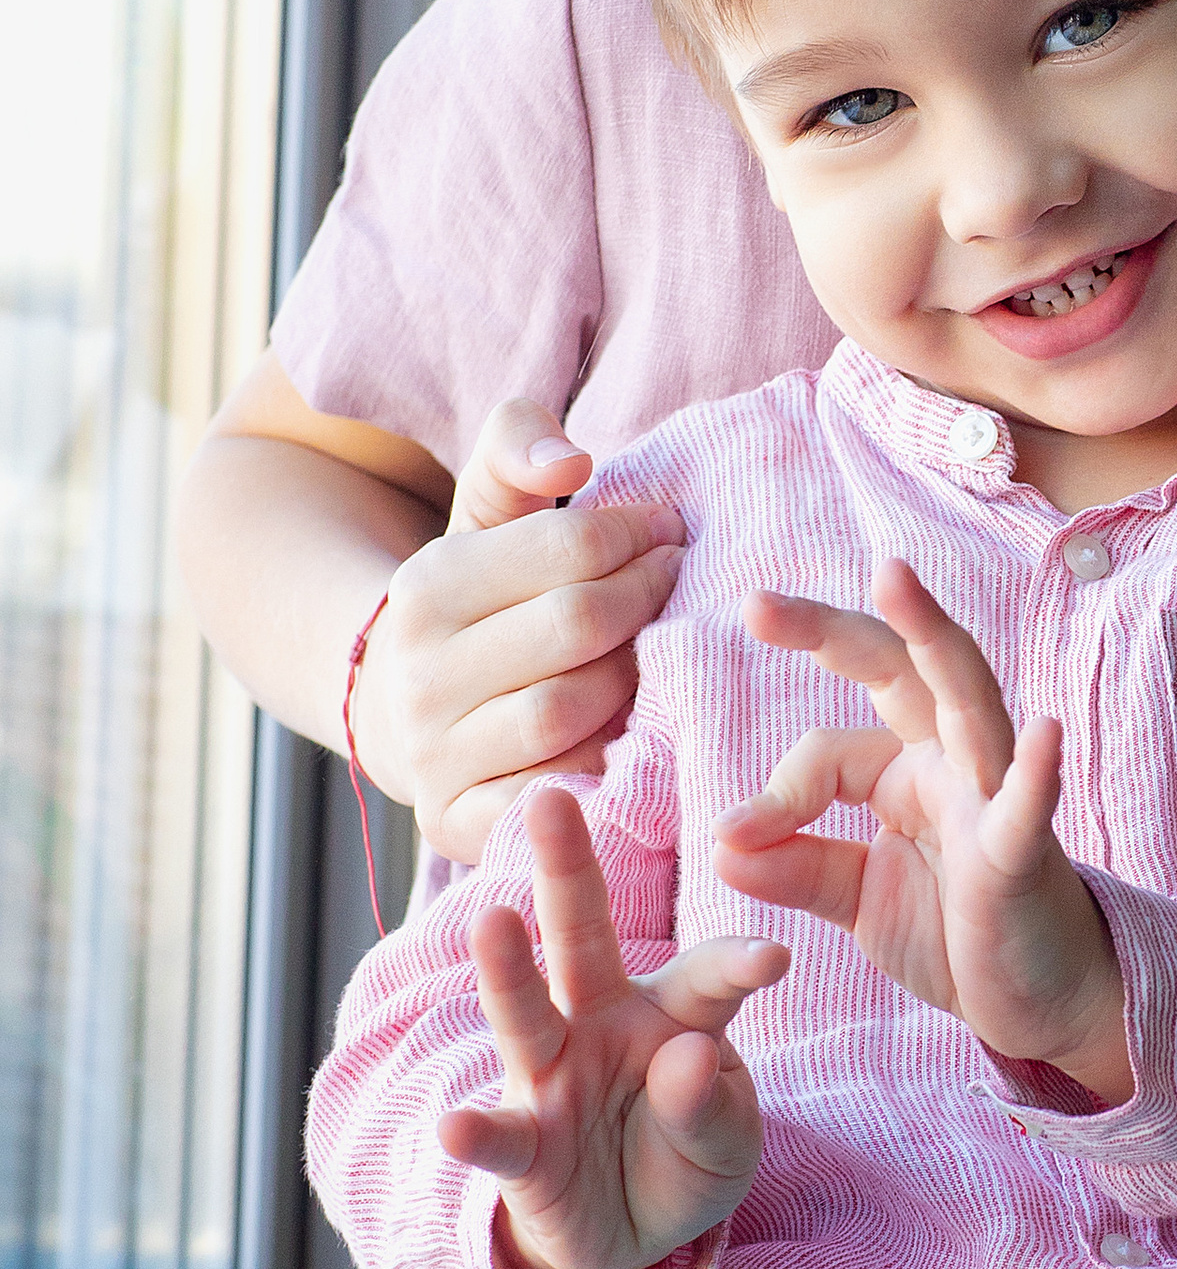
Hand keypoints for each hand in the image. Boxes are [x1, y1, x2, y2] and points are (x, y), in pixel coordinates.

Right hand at [351, 398, 685, 861]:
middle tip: (682, 586)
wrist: (403, 707)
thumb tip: (572, 461)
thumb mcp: (486, 512)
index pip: (567, 550)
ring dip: (634, 685)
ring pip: (568, 714)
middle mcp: (419, 673)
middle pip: (577, 628)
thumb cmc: (481, 599)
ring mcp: (434, 755)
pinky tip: (632, 739)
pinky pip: (553, 796)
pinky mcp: (456, 822)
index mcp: (428, 585)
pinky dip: (602, 771)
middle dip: (648, 600)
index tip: (672, 533)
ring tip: (659, 660)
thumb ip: (517, 446)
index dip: (639, 536)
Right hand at [437, 784, 785, 1268]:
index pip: (707, 977)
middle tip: (552, 798)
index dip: (736, 964)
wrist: (627, 1231)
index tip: (774, 958)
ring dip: (508, 969)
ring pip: (526, 1015)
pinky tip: (453, 1125)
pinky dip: (474, 1132)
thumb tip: (689, 1058)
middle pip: (583, 940)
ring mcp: (552, 1076)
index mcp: (673, 1012)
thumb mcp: (725, 1143)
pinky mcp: (521, 1142)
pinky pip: (497, 1134)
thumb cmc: (686, 1158)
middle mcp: (601, 1024)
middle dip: (568, 869)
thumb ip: (710, 1106)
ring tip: (493, 920)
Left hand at [713, 560, 1132, 1100]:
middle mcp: (953, 762)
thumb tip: (720, 843)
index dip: (776, 791)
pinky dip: (1035, 771)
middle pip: (897, 670)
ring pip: (966, 701)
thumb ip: (795, 866)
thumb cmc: (955, 932)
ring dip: (932, 638)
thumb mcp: (857, 898)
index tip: (732, 837)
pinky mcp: (1023, 855)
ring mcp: (994, 798)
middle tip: (756, 603)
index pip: (827, 751)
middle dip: (830, 629)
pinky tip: (1042, 733)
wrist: (1035, 996)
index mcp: (907, 767)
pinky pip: (1028, 808)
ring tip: (895, 582)